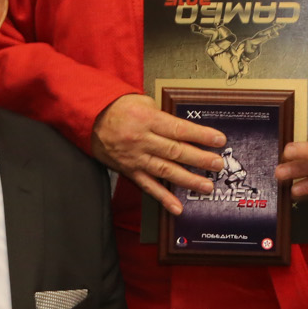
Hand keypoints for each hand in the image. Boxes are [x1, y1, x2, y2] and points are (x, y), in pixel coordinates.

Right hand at [90, 94, 225, 214]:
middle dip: (200, 159)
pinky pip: (148, 187)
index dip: (201, 135)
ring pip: (165, 171)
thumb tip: (184, 128)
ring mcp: (135, 158)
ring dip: (188, 180)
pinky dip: (163, 198)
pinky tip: (177, 207)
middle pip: (176, 151)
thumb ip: (163, 116)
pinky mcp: (129, 170)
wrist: (88, 118)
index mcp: (146, 119)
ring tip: (206, 185)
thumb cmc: (116, 107)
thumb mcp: (141, 101)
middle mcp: (141, 140)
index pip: (179, 129)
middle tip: (218, 165)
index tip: (219, 140)